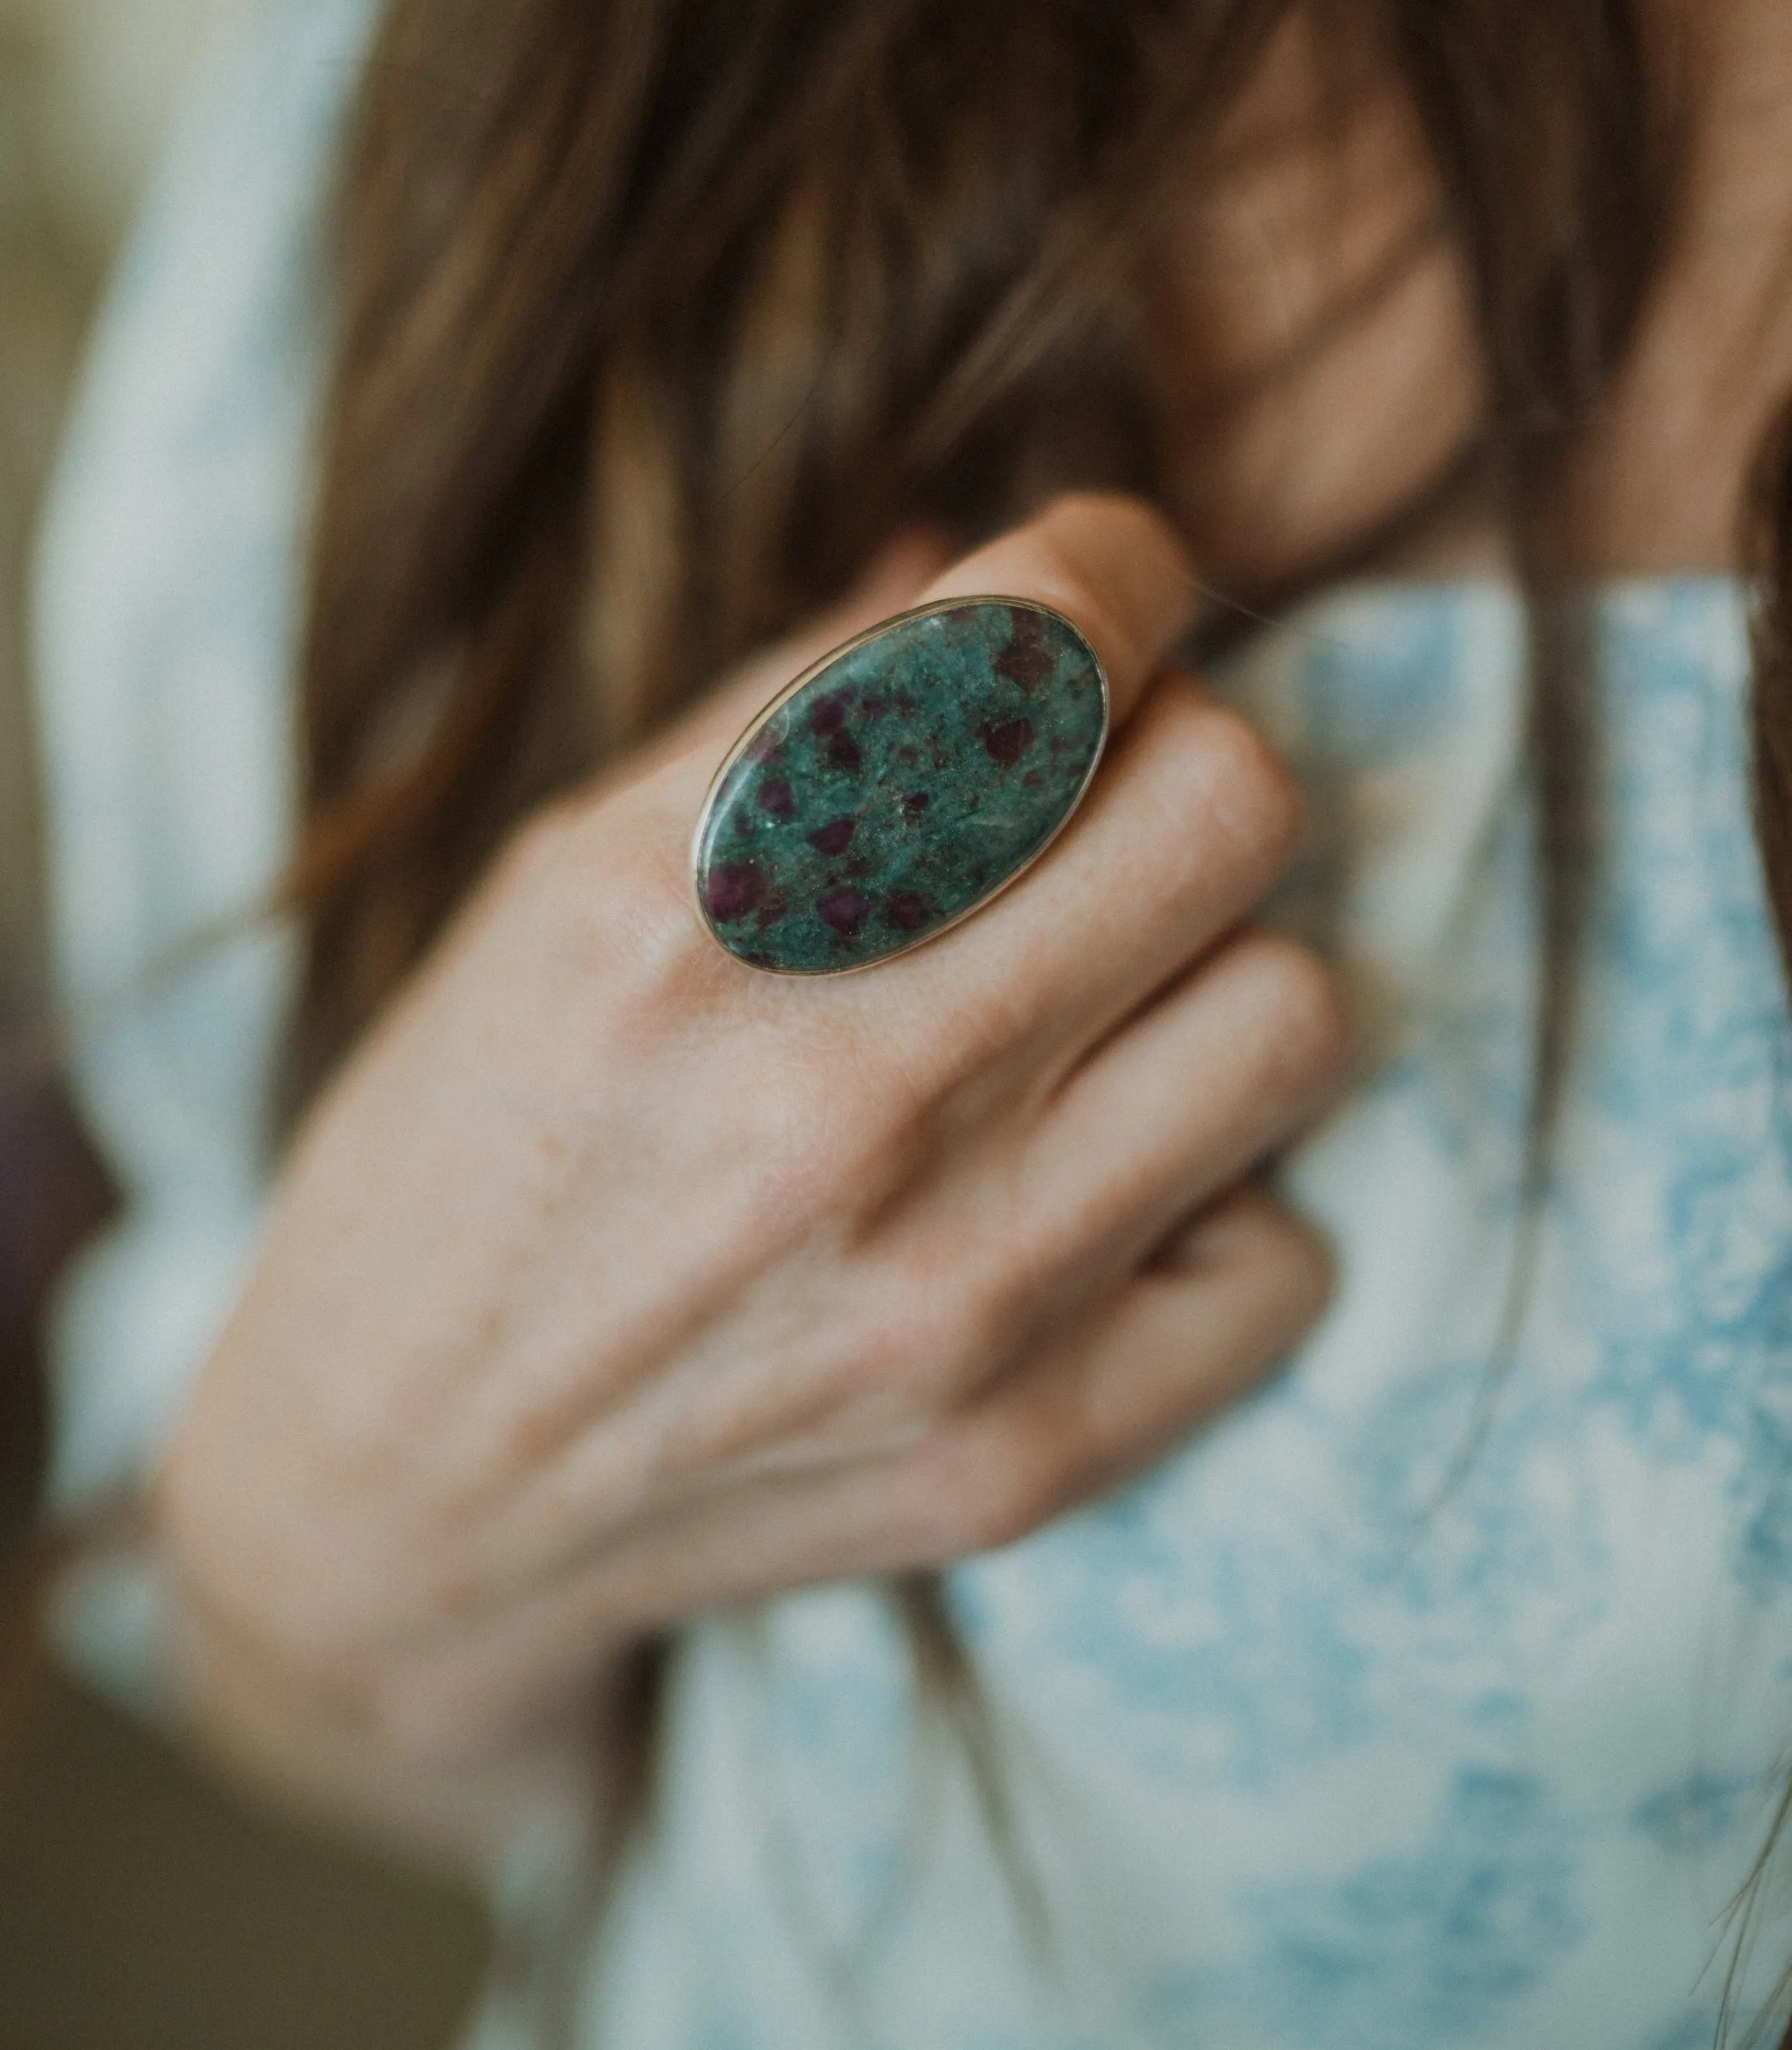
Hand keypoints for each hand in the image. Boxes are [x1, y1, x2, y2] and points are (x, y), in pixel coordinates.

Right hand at [157, 495, 1346, 1786]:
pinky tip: (1086, 1201)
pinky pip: (1288, 1252)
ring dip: (1213, 976)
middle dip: (1186, 757)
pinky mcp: (1029, 1450)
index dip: (1119, 574)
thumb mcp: (557, 880)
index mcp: (687, 906)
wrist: (404, 1496)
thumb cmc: (473, 1146)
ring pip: (1297, 1011)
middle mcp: (835, 1094)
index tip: (1106, 598)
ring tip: (1097, 1012)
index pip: (1045, 646)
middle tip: (1103, 809)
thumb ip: (788, 703)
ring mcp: (951, 1294)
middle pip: (1232, 802)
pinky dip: (1210, 1207)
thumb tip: (993, 553)